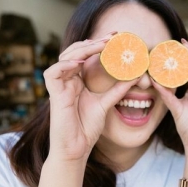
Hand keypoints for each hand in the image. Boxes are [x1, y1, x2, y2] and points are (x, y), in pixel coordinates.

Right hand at [44, 34, 138, 161]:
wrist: (76, 149)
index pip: (84, 55)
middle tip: (111, 37)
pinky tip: (79, 63)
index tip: (115, 38)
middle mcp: (67, 81)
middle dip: (92, 42)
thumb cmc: (86, 128)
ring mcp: (60, 87)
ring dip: (81, 49)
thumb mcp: (106, 104)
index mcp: (77, 81)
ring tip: (99, 45)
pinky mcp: (54, 96)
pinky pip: (52, 73)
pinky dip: (64, 65)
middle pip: (75, 52)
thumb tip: (135, 77)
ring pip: (64, 58)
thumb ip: (118, 90)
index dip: (97, 45)